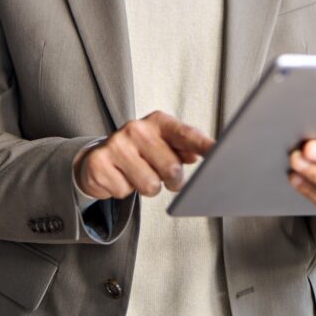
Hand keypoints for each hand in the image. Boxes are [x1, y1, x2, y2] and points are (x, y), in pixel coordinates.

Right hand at [75, 110, 215, 199]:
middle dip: (171, 181)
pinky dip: (124, 191)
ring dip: (147, 188)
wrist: (98, 158)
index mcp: (157, 122)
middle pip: (171, 168)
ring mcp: (116, 144)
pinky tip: (120, 177)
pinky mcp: (99, 163)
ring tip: (138, 175)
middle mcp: (136, 128)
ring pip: (149, 185)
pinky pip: (124, 192)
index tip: (218, 152)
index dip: (202, 145)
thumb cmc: (139, 152)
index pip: (185, 133)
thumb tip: (198, 154)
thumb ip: (184, 147)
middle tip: (161, 175)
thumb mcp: (162, 144)